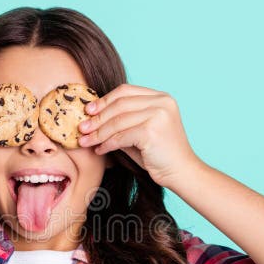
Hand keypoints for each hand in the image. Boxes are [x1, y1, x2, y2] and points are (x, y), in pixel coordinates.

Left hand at [77, 83, 201, 187]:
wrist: (182, 173)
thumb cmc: (160, 154)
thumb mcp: (141, 131)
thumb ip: (123, 121)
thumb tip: (92, 116)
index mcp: (161, 97)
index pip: (125, 91)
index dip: (104, 100)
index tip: (88, 111)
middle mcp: (162, 102)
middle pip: (119, 105)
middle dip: (97, 118)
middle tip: (81, 128)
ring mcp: (159, 115)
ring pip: (118, 121)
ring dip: (98, 133)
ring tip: (85, 141)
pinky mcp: (152, 131)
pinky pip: (121, 136)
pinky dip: (107, 144)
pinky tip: (99, 150)